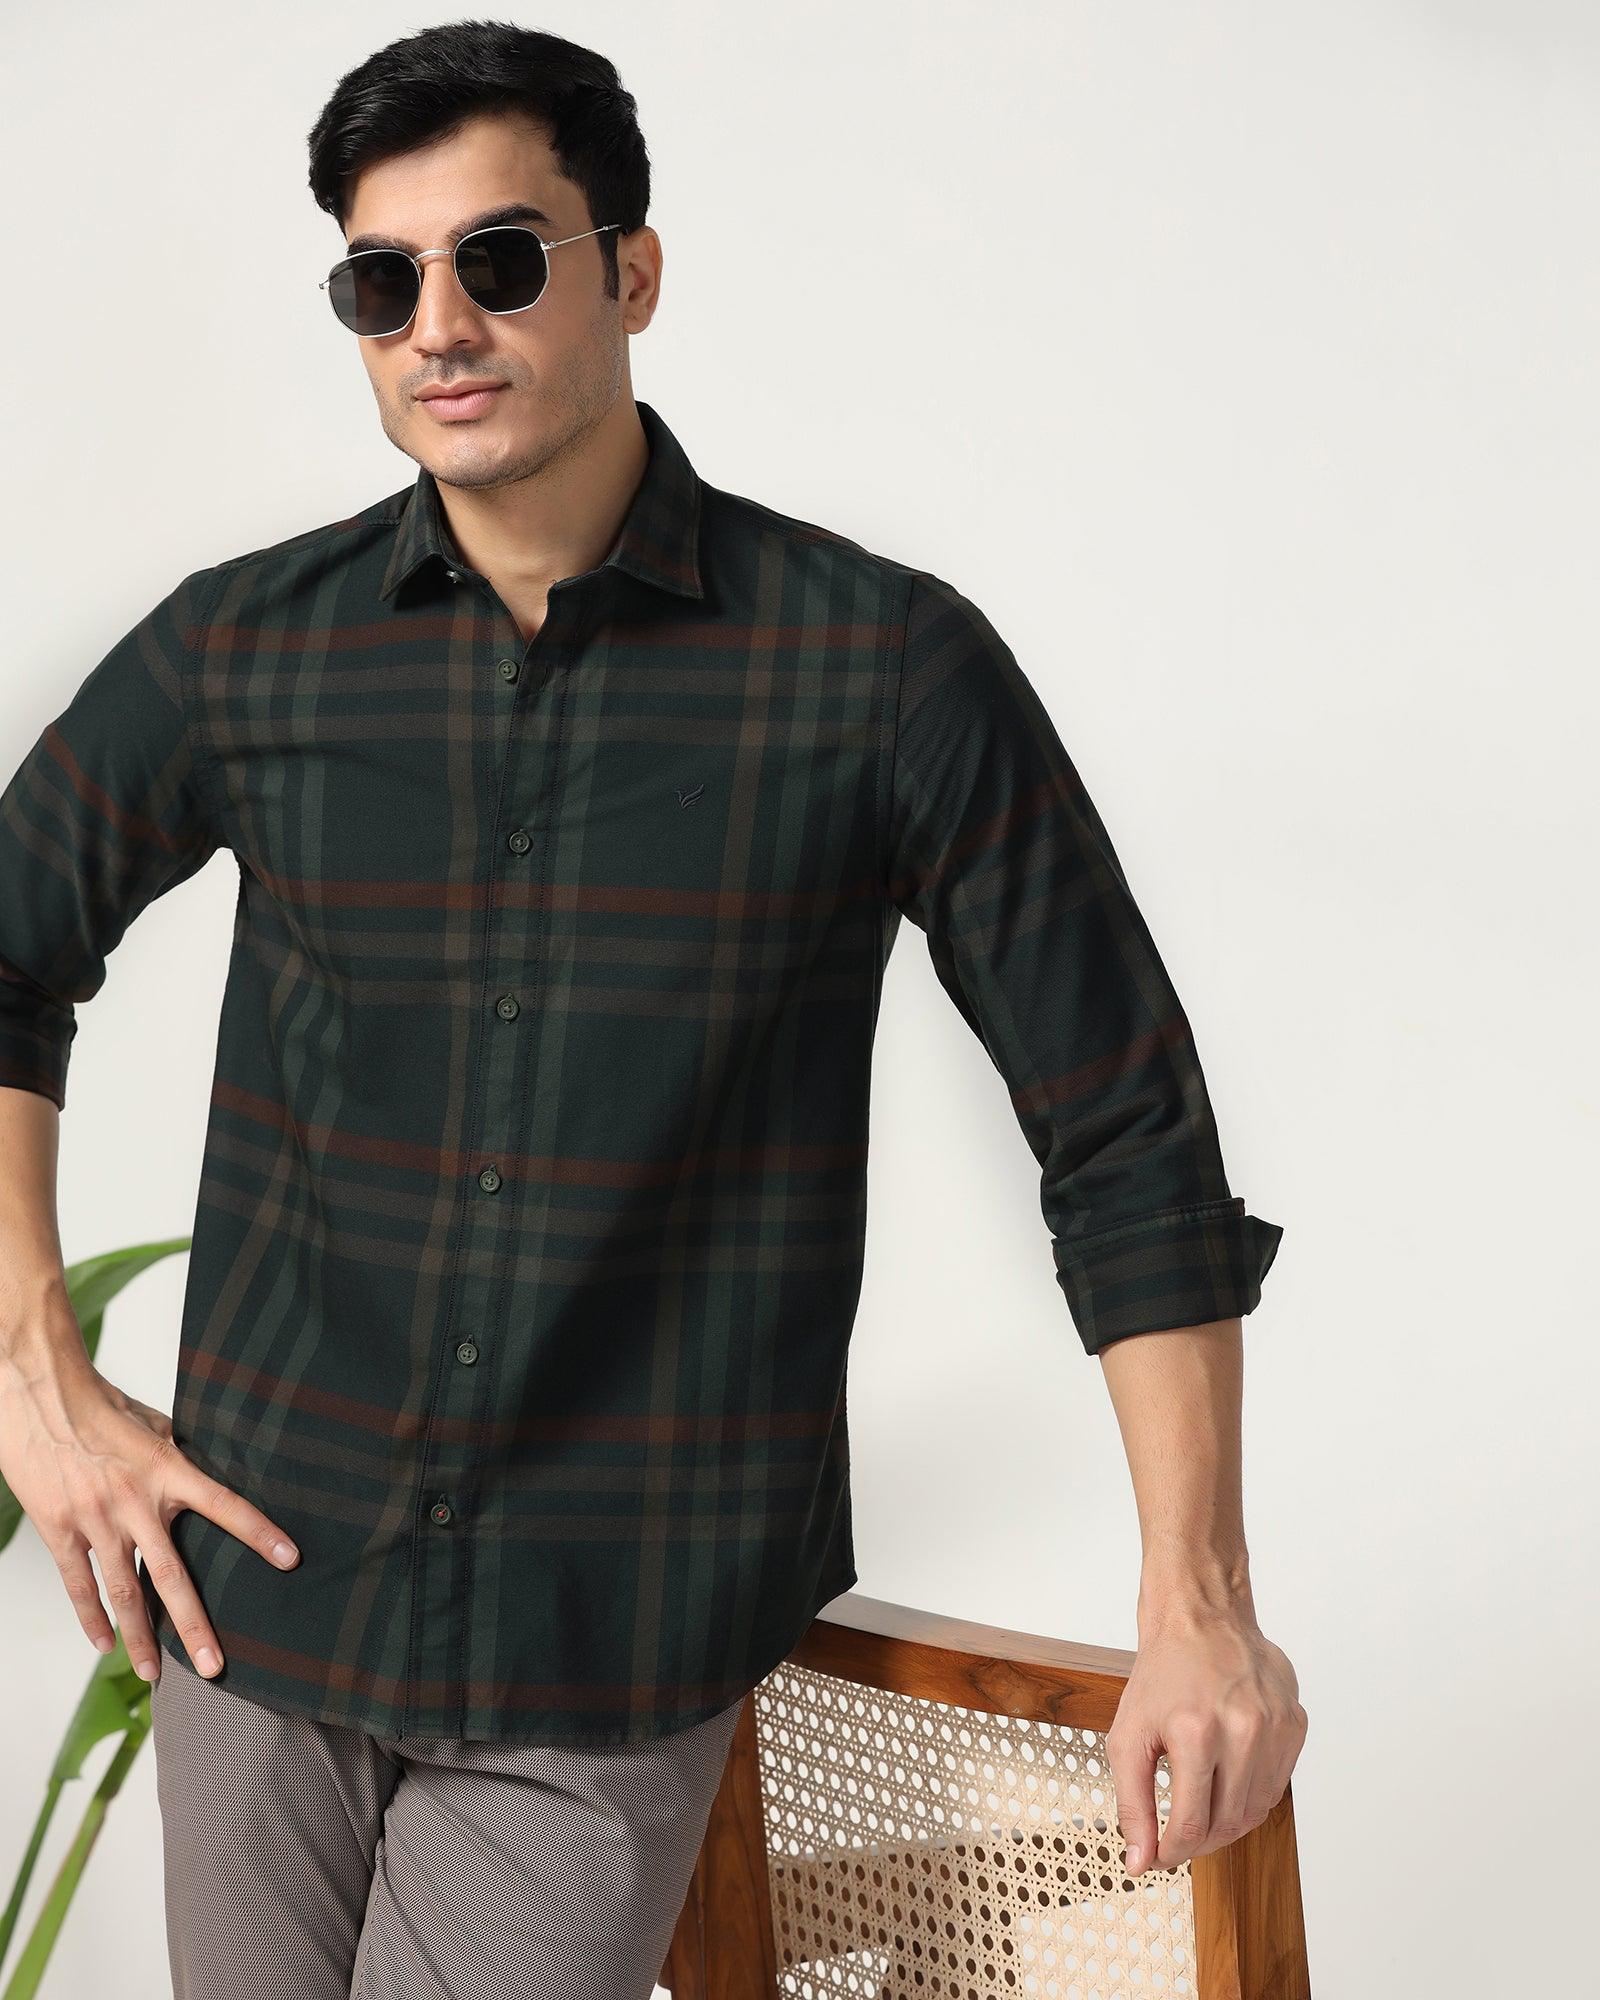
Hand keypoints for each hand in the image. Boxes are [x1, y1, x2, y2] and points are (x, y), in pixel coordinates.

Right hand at [0, 1333, 299, 1682]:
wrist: (39, 1395)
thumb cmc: (100, 1403)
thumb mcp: (155, 1423)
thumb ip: (180, 1457)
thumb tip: (206, 1473)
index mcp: (167, 1470)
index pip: (226, 1505)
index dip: (259, 1533)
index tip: (290, 1560)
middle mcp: (136, 1501)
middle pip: (173, 1575)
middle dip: (194, 1625)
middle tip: (214, 1666)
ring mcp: (96, 1520)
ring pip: (124, 1592)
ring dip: (140, 1637)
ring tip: (154, 1674)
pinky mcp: (60, 1530)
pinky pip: (79, 1584)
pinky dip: (91, 1616)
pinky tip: (104, 1644)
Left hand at [1105, 1602, 1306, 1876]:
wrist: (1201, 1617)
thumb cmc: (1162, 1674)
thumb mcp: (1128, 1735)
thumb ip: (1132, 1803)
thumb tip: (1139, 1861)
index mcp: (1195, 1732)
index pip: (1191, 1825)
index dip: (1171, 1851)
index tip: (1157, 1856)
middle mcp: (1242, 1730)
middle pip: (1227, 1824)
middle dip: (1198, 1842)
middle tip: (1177, 1837)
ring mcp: (1275, 1727)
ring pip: (1256, 1811)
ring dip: (1226, 1822)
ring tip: (1201, 1809)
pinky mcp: (1295, 1723)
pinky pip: (1277, 1785)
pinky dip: (1251, 1795)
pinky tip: (1228, 1778)